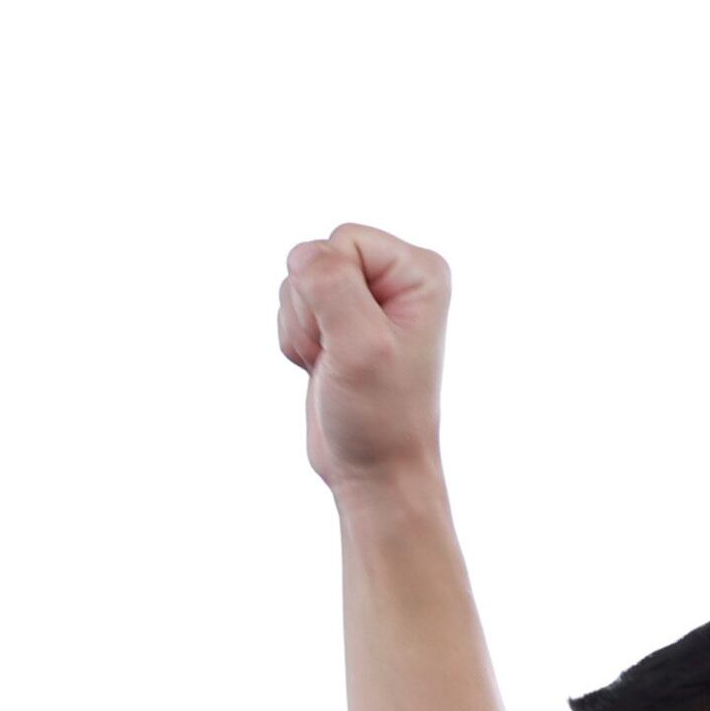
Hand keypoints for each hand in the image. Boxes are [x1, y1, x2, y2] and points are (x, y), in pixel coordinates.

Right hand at [278, 224, 453, 493]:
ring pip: (298, 284)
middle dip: (310, 310)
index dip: (328, 287)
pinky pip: (291, 309)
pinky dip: (295, 343)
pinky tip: (322, 369)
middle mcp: (396, 279)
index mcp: (418, 272)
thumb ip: (331, 286)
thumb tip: (303, 253)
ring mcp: (366, 301)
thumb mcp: (359, 346)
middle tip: (339, 355)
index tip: (350, 336)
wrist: (374, 470)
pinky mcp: (339, 323)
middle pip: (316, 258)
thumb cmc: (378, 414)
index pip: (342, 240)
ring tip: (332, 365)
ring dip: (301, 329)